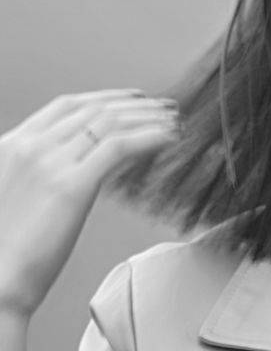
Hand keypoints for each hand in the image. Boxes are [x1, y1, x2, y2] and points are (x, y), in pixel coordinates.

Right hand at [0, 90, 179, 325]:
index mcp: (12, 145)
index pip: (67, 106)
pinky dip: (149, 137)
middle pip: (94, 110)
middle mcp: (31, 147)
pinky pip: (120, 147)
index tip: (132, 99)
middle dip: (134, 105)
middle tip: (163, 107)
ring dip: (148, 118)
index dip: (105, 98)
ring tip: (173, 121)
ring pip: (111, 123)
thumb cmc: (3, 252)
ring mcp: (50, 164)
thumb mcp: (12, 195)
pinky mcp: (71, 187)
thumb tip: (70, 171)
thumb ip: (37, 174)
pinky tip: (168, 138)